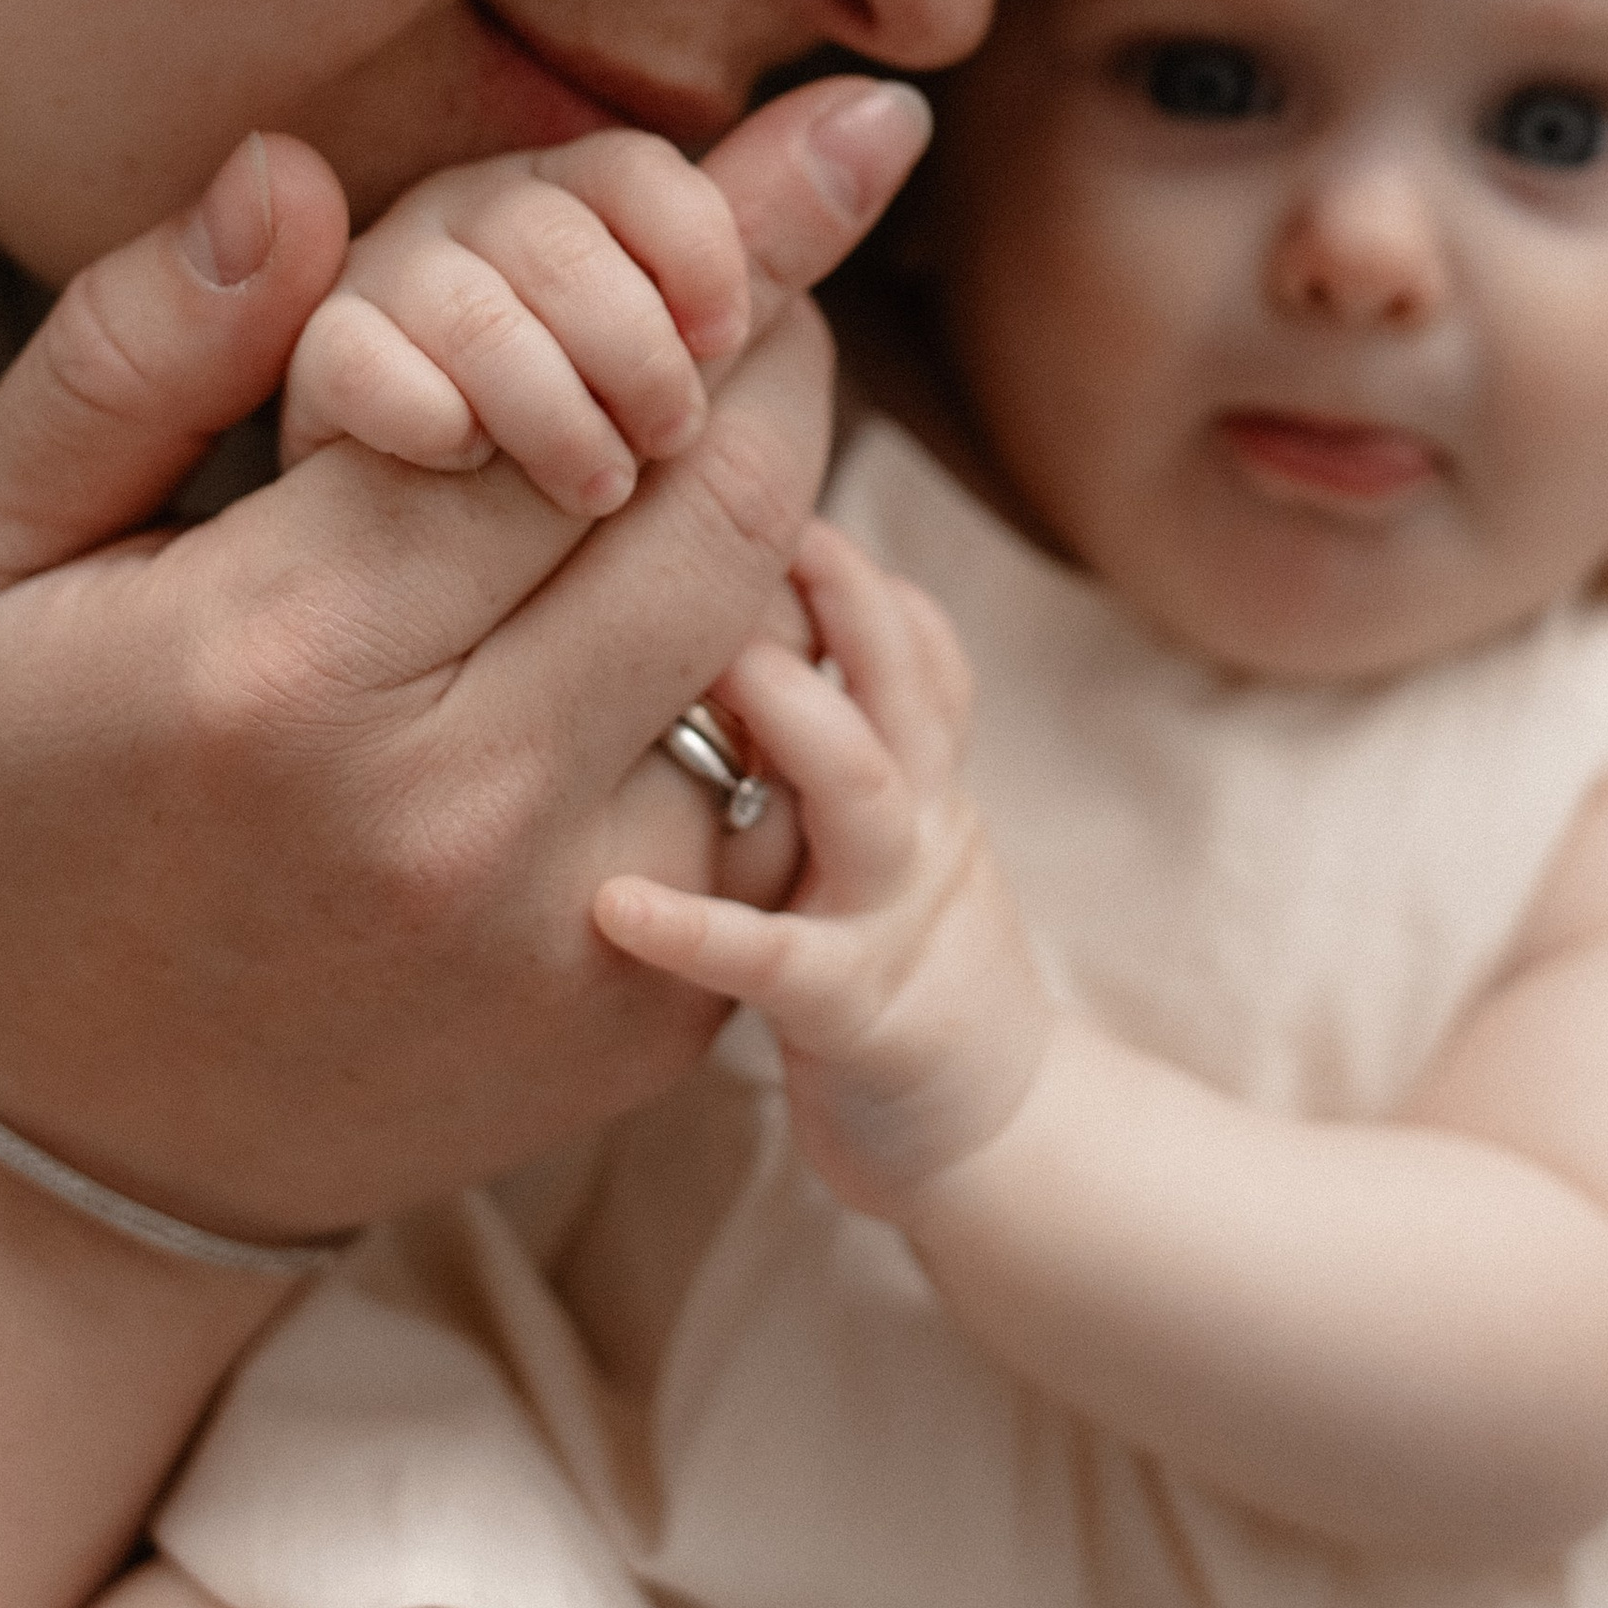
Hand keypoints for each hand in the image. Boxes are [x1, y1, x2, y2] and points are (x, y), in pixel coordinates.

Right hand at [0, 83, 928, 1242]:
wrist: (72, 1154)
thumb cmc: (13, 814)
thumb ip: (131, 350)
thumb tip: (292, 169)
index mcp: (279, 660)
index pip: (561, 390)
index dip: (678, 262)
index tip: (768, 173)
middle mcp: (451, 805)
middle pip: (718, 501)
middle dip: (770, 357)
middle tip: (762, 290)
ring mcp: (573, 932)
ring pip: (774, 642)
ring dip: (773, 513)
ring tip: (712, 441)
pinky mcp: (654, 1024)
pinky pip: (782, 790)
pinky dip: (763, 683)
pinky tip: (676, 633)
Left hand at [593, 522, 1052, 1218]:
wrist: (994, 1141)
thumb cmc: (897, 967)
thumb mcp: (893, 832)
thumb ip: (842, 729)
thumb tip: (751, 606)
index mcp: (922, 775)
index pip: (909, 635)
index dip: (844, 557)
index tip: (749, 466)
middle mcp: (922, 822)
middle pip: (900, 671)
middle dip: (834, 588)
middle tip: (734, 510)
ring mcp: (895, 914)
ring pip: (864, 790)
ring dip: (798, 717)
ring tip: (720, 667)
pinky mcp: (858, 1016)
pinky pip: (776, 961)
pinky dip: (698, 927)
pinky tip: (613, 904)